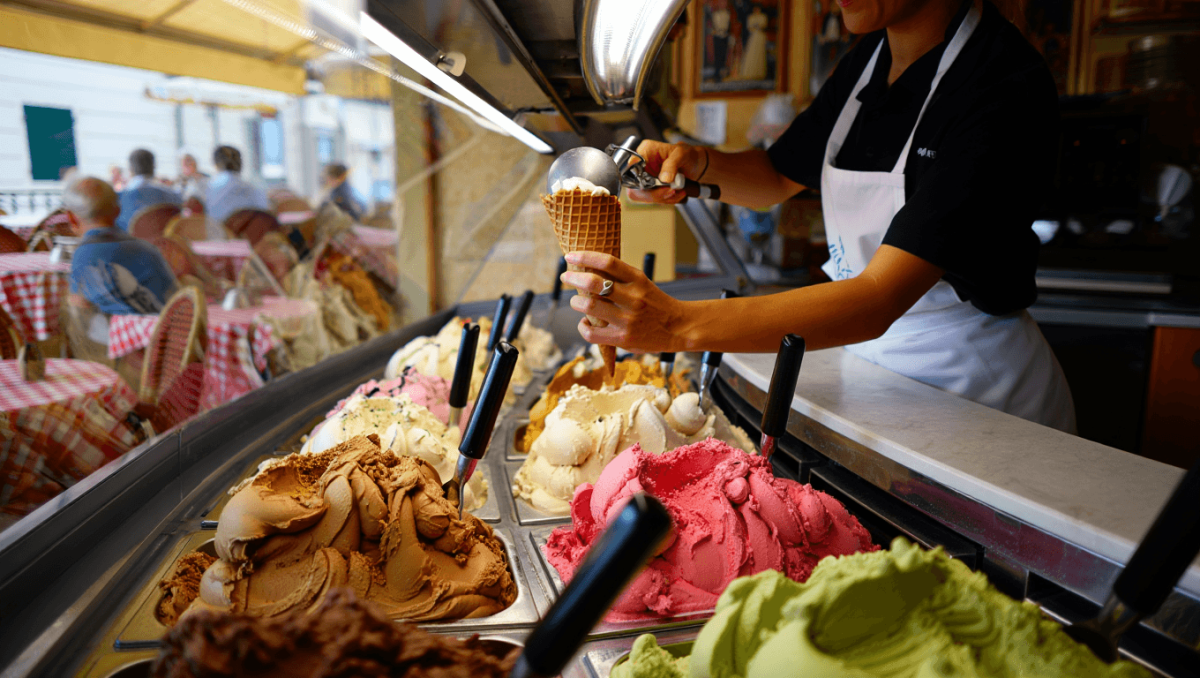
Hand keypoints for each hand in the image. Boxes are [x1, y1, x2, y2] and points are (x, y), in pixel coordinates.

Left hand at [561, 252, 693, 352]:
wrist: (679, 328)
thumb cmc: (656, 303)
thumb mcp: (643, 284)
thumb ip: (620, 277)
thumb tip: (588, 267)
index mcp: (638, 280)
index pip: (608, 261)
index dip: (584, 256)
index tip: (570, 257)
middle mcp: (633, 298)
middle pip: (593, 282)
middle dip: (573, 277)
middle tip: (566, 276)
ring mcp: (627, 319)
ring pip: (589, 306)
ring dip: (575, 301)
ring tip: (575, 301)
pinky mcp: (623, 338)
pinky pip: (592, 333)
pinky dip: (582, 326)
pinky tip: (584, 323)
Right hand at [627, 140, 707, 204]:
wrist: (694, 165)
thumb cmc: (687, 155)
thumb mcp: (682, 154)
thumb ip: (672, 164)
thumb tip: (664, 179)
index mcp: (644, 152)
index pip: (630, 165)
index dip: (633, 176)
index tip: (645, 182)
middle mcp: (641, 166)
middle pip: (634, 186)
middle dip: (653, 193)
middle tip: (671, 191)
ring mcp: (644, 179)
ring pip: (644, 196)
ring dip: (663, 197)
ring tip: (680, 191)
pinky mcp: (651, 189)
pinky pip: (653, 200)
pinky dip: (667, 199)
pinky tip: (678, 193)